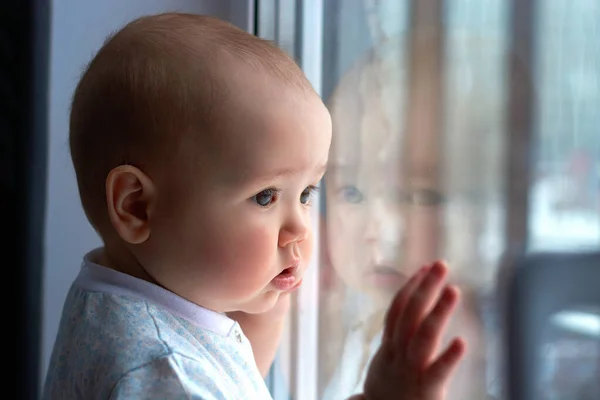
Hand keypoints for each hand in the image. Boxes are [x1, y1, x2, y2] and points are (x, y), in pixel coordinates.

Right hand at [362, 261, 465, 399]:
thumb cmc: (387, 393)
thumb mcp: (385, 363)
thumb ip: (397, 341)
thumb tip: (409, 317)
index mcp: (389, 346)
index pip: (398, 309)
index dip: (411, 286)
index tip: (425, 267)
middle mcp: (397, 353)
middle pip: (409, 314)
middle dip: (425, 288)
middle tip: (441, 264)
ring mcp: (409, 370)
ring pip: (422, 335)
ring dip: (437, 311)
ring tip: (453, 290)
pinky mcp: (424, 389)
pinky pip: (435, 371)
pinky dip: (448, 357)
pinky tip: (462, 342)